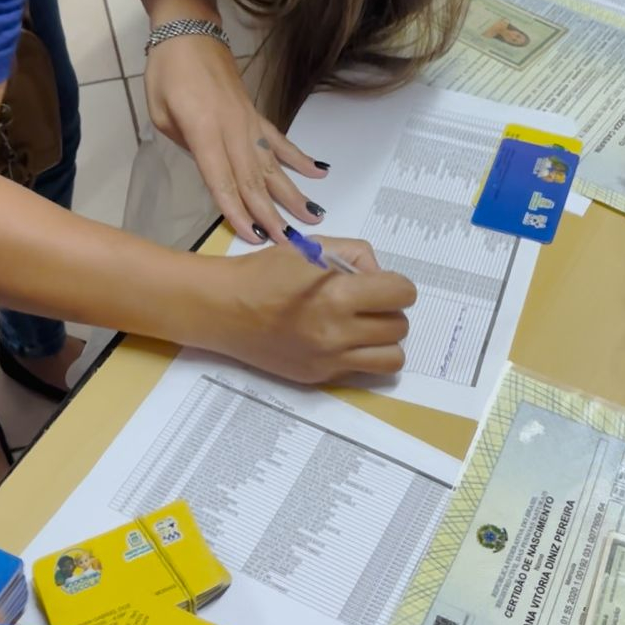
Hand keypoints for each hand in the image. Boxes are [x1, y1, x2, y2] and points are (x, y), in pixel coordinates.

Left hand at [144, 34, 332, 244]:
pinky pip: (280, 140)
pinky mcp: (256, 114)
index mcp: (204, 130)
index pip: (222, 179)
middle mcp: (233, 128)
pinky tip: (318, 172)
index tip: (253, 236)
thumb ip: (186, 146)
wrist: (189, 31)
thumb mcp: (160, 113)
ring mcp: (249, 121)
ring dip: (292, 193)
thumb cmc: (167, 72)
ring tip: (313, 217)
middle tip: (288, 242)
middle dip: (270, 213)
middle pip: (253, 178)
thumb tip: (209, 168)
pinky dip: (300, 157)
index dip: (237, 210)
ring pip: (272, 164)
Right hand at [213, 238, 414, 382]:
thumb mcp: (311, 247)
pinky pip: (362, 371)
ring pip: (392, 359)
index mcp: (337, 295)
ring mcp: (329, 360)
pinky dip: (361, 356)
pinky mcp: (319, 377)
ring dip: (385, 340)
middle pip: (399, 327)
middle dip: (390, 310)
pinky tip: (340, 340)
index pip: (401, 294)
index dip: (396, 284)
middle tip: (368, 302)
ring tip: (364, 326)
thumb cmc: (265, 272)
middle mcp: (337, 333)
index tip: (381, 282)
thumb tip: (378, 275)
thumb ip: (353, 254)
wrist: (223, 308)